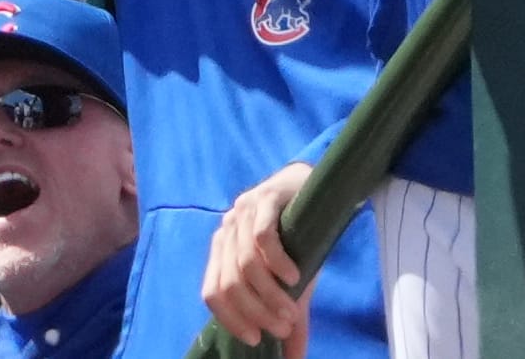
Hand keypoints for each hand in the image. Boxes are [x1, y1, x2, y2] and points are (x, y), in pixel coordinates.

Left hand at [203, 162, 313, 355]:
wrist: (312, 186)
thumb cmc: (297, 237)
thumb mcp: (290, 282)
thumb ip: (290, 317)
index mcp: (222, 251)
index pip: (211, 292)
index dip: (231, 319)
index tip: (255, 338)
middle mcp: (227, 231)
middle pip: (230, 283)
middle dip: (256, 312)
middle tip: (282, 326)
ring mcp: (244, 212)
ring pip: (247, 264)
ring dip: (270, 295)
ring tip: (292, 310)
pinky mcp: (265, 198)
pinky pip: (264, 237)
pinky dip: (278, 264)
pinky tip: (295, 277)